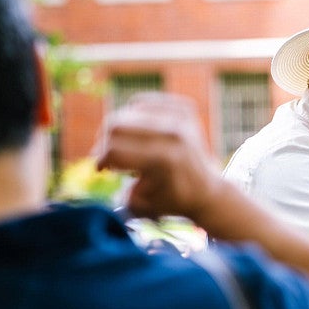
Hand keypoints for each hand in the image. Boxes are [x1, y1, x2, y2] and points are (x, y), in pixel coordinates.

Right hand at [95, 92, 221, 220]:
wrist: (208, 191)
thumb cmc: (172, 200)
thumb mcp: (142, 206)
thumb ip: (118, 194)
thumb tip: (100, 167)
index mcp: (164, 159)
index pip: (114, 151)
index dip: (100, 161)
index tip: (101, 170)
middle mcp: (174, 134)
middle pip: (115, 125)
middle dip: (104, 143)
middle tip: (107, 158)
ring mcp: (182, 118)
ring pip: (126, 111)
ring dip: (119, 132)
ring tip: (127, 150)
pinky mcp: (184, 108)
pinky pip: (141, 102)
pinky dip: (133, 116)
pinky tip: (138, 134)